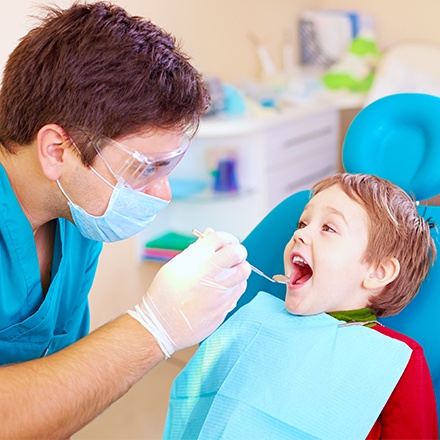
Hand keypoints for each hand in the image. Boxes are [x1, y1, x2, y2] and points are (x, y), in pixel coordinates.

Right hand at [128, 229, 250, 357]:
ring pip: (243, 272)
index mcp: (194, 260)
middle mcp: (208, 273)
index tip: (227, 243)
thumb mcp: (175, 266)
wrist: (161, 326)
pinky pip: (239, 290)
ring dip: (239, 269)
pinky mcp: (224, 307)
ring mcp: (218, 292)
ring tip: (229, 273)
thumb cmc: (164, 295)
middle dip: (238, 251)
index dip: (227, 238)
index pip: (220, 238)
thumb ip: (196, 250)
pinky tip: (225, 288)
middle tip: (234, 256)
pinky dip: (236, 286)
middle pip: (237, 253)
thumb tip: (210, 234)